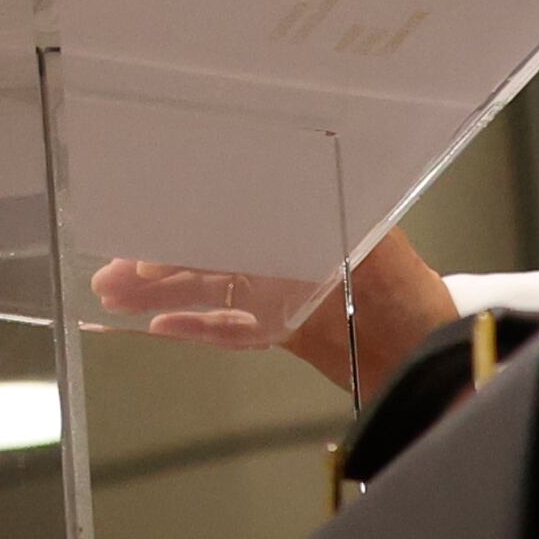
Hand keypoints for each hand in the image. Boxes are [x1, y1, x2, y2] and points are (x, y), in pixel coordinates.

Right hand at [93, 237, 454, 402]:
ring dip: (159, 296)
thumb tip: (245, 187)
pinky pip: (228, 328)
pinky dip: (194, 328)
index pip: (222, 216)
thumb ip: (298, 214)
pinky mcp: (285, 328)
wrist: (430, 350)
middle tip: (108, 274)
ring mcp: (281, 291)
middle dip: (153, 263)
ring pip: (206, 290)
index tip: (138, 235)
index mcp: (294, 219)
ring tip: (112, 301)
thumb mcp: (348, 237)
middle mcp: (283, 250)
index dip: (177, 227)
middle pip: (204, 253)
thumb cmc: (401, 285)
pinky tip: (157, 326)